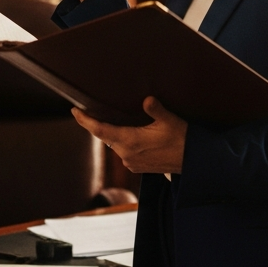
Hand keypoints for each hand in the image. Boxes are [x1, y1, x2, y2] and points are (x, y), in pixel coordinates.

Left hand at [71, 97, 186, 174]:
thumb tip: (147, 99)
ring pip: (114, 144)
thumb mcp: (170, 120)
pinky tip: (126, 133)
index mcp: (130, 141)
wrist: (192, 162)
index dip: (85, 121)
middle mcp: (126, 154)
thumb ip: (156, 109)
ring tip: (108, 119)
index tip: (75, 111)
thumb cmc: (182, 140)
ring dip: (110, 133)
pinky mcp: (137, 167)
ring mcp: (131, 162)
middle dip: (96, 124)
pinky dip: (121, 141)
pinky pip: (123, 151)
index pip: (100, 130)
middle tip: (87, 111)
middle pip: (105, 136)